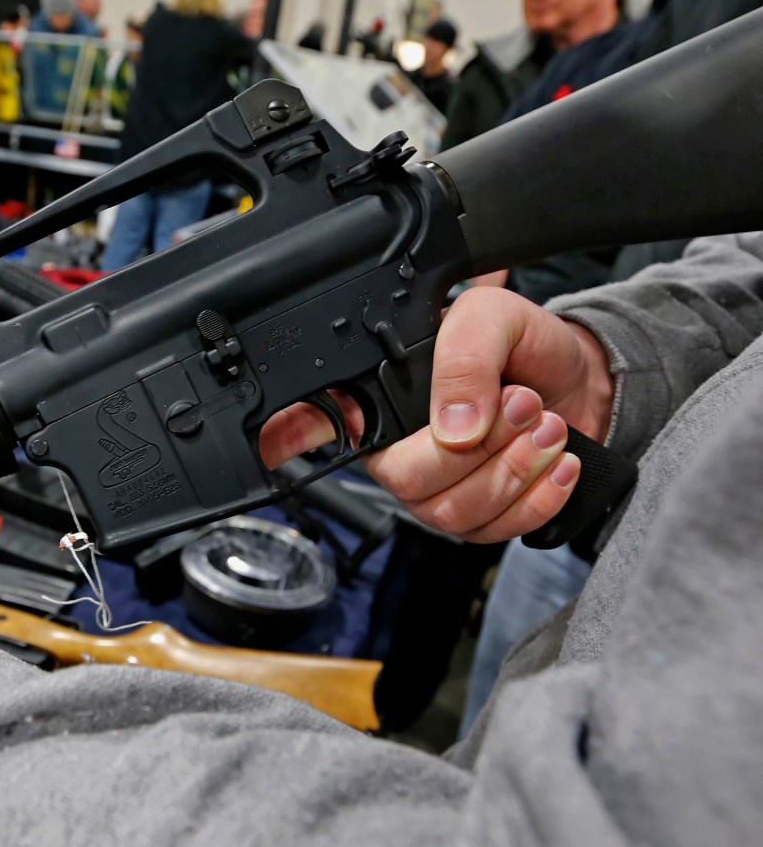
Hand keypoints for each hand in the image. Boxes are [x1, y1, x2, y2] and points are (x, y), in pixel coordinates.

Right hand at [259, 286, 614, 541]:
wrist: (581, 377)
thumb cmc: (522, 343)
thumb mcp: (491, 315)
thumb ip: (463, 357)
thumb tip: (453, 427)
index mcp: (377, 398)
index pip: (305, 423)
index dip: (279, 437)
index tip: (266, 446)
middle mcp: (394, 451)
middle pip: (404, 480)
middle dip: (474, 448)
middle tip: (520, 402)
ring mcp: (434, 491)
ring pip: (452, 511)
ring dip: (514, 468)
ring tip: (546, 424)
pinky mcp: (480, 519)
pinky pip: (494, 531)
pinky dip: (537, 498)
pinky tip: (554, 461)